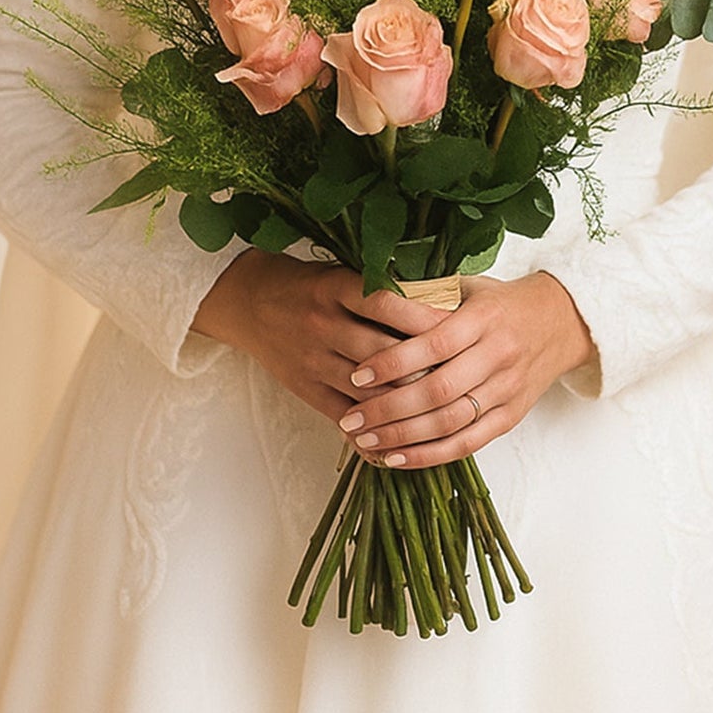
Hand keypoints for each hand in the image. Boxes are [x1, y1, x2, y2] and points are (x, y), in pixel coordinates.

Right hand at [190, 249, 449, 424]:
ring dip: (408, 404)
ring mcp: (312, 361)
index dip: (426, 318)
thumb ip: (384, 288)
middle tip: (465, 374)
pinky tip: (406, 440)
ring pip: (369, 391)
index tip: (460, 327)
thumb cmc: (308, 284)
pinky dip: (376, 432)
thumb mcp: (341, 272)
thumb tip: (445, 302)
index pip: (388, 304)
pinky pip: (345, 416)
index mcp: (335, 287)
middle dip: (426, 366)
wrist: (248, 302)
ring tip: (445, 409)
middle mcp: (322, 324)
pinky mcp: (306, 389)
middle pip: (384, 353)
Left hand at [335, 270, 596, 469]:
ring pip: (451, 423)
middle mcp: (498, 355)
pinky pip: (468, 443)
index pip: (434, 345)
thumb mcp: (467, 287)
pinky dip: (430, 455)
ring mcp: (507, 389)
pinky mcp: (511, 416)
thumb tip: (369, 299)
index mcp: (483, 318)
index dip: (393, 363)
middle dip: (388, 409)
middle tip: (350, 420)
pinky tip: (396, 458)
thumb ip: (426, 296)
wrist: (562, 321)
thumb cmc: (500, 301)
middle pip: (438, 391)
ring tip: (365, 442)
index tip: (356, 374)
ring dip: (403, 438)